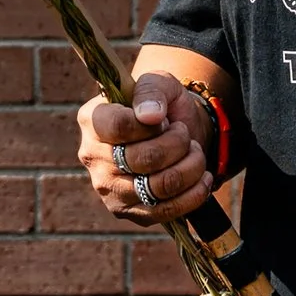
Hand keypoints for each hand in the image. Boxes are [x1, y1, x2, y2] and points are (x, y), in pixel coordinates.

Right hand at [76, 78, 213, 224]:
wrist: (175, 134)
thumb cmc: (162, 106)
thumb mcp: (159, 83)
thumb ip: (152, 90)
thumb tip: (150, 116)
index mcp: (92, 120)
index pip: (118, 126)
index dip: (150, 125)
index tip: (164, 119)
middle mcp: (92, 157)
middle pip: (142, 159)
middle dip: (177, 143)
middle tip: (183, 133)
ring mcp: (108, 189)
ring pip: (158, 186)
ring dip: (190, 167)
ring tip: (195, 152)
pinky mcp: (128, 212)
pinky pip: (166, 211)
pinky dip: (194, 193)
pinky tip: (202, 177)